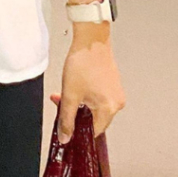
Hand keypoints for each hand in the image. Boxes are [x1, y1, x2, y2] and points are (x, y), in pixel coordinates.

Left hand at [51, 23, 124, 140]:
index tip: (66, 126)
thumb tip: (66, 137)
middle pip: (94, 120)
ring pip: (94, 108)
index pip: (93, 132)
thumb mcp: (70, 94)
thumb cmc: (83, 62)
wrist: (90, 38)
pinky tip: (76, 86)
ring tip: (66, 91)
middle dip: (76, 114)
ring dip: (79, 103)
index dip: (77, 130)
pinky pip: (99, 98)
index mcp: (109, 108)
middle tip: (61, 104)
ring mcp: (116, 93)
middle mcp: (117, 103)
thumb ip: (66, 118)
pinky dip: (86, 96)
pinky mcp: (113, 84)